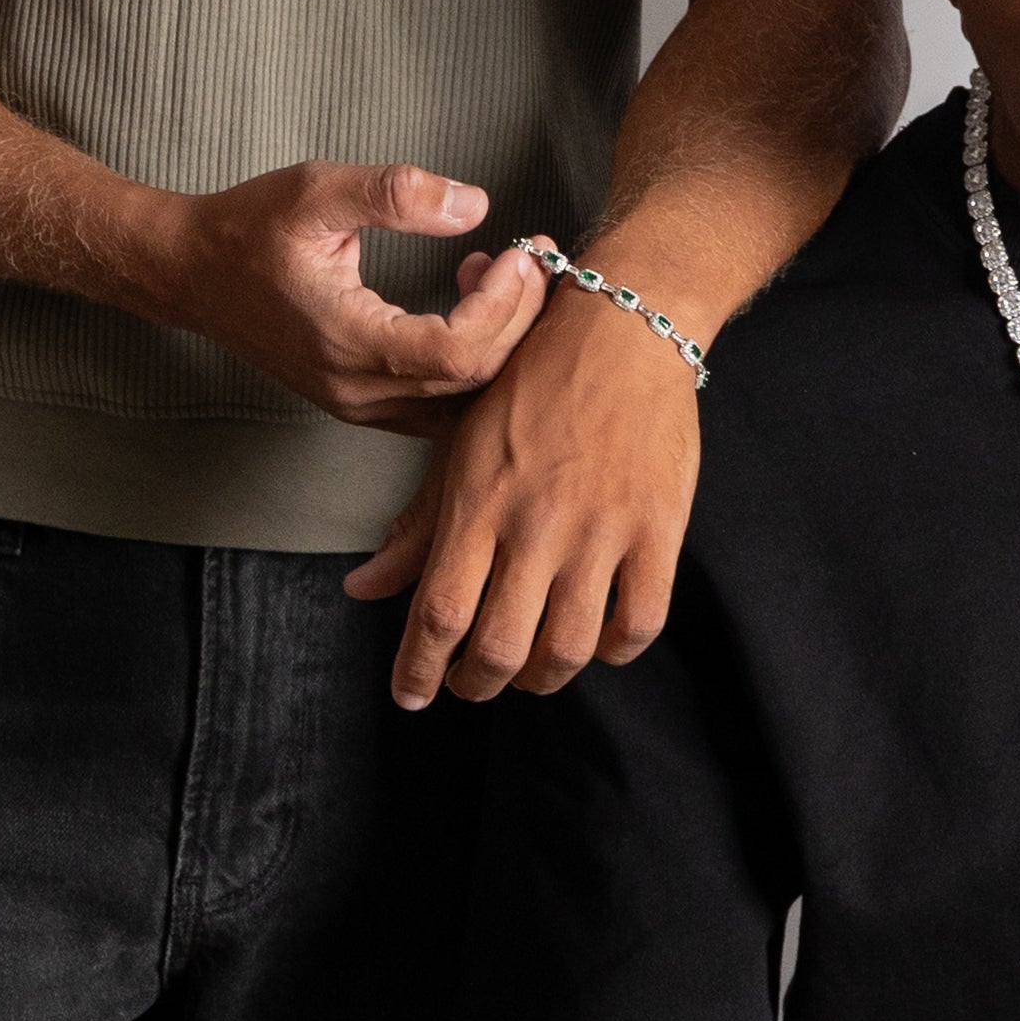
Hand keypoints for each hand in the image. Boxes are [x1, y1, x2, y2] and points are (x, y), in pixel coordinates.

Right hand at [158, 161, 546, 433]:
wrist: (190, 272)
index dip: (505, 305)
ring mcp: (357, 403)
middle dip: (516, 317)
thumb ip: (397, 193)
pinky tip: (465, 301)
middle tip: (529, 256)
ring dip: (497, 340)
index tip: (519, 251)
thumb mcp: (318, 188)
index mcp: (347, 339)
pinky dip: (470, 360)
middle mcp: (356, 388)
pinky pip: (438, 402)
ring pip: (461, 401)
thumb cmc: (249, 228)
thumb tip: (474, 204)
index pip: (458, 352)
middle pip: (471, 379)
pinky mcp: (360, 401)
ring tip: (498, 273)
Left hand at [341, 282, 700, 707]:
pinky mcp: (657, 526)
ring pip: (566, 648)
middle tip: (472, 682)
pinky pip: (638, 621)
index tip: (413, 694)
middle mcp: (536, 522)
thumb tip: (362, 591)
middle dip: (477, 683)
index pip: (438, 614)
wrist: (623, 326)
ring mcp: (601, 528)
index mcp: (478, 500)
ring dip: (541, 677)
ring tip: (531, 670)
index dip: (420, 670)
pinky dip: (614, 650)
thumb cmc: (532, 382)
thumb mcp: (460, 445)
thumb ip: (417, 526)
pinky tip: (597, 643)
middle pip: (498, 647)